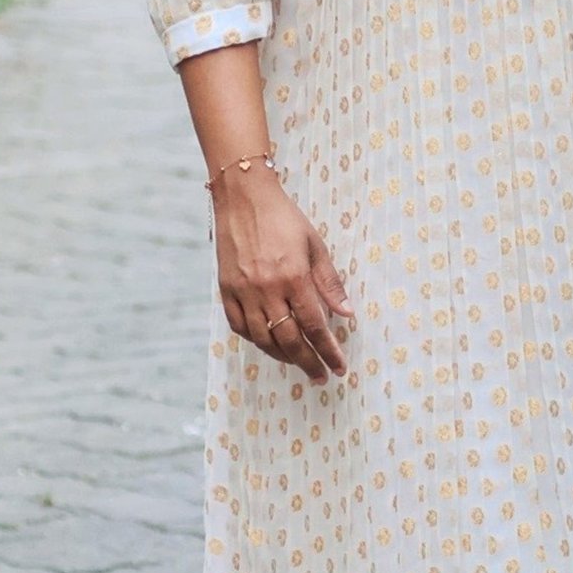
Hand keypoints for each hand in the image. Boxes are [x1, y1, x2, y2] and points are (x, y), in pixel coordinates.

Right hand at [213, 171, 353, 384]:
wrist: (243, 197)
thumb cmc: (283, 218)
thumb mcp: (315, 245)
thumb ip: (329, 282)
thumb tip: (346, 313)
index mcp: (293, 277)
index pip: (315, 326)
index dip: (328, 351)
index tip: (338, 367)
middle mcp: (267, 289)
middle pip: (289, 340)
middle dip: (308, 362)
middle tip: (320, 376)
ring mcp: (243, 291)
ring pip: (263, 339)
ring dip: (282, 356)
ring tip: (298, 362)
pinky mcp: (225, 290)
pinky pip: (239, 327)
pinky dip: (255, 340)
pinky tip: (268, 344)